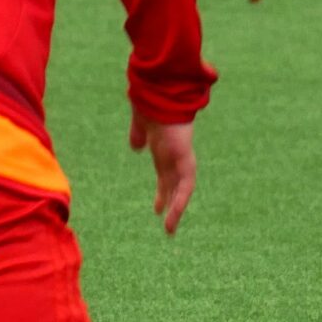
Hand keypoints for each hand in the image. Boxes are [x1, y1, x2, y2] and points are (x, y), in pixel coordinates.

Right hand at [130, 111, 195, 235]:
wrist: (159, 92)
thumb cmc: (149, 102)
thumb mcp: (142, 123)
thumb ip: (139, 135)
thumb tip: (136, 147)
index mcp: (164, 146)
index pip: (165, 173)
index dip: (162, 190)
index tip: (157, 207)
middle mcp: (174, 154)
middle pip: (173, 183)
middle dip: (169, 201)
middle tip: (165, 220)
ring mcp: (181, 157)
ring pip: (182, 188)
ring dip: (176, 209)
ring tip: (169, 229)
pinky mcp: (184, 159)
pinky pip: (185, 185)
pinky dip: (180, 201)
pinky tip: (173, 216)